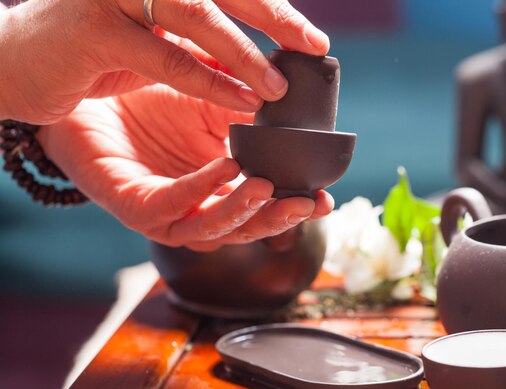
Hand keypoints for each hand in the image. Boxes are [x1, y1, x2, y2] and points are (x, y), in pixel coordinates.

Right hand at [0, 0, 328, 123]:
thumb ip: (201, 43)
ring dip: (244, 53)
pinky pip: (165, 57)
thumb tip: (256, 61)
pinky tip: (242, 101)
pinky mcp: (92, 31)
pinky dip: (208, 80)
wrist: (17, 60)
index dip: (272, 7)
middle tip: (314, 46)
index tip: (312, 37)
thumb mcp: (156, 39)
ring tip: (279, 88)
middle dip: (273, 17)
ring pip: (196, 14)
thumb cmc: (95, 47)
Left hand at [37, 85, 333, 250]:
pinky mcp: (135, 208)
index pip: (266, 210)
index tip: (325, 198)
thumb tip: (292, 107)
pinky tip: (226, 167)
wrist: (92, 96)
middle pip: (245, 230)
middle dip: (278, 220)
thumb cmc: (154, 104)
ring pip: (211, 229)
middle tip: (306, 203)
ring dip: (243, 212)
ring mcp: (167, 214)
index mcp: (221, 192)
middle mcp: (198, 210)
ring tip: (268, 187)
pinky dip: (201, 189)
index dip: (296, 209)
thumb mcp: (213, 105)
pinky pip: (173, 206)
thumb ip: (249, 112)